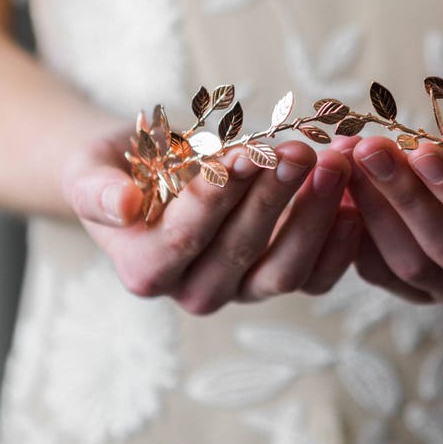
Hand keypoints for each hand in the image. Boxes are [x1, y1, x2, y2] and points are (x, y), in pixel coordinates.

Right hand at [62, 129, 359, 312]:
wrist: (145, 179)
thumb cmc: (116, 170)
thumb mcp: (88, 171)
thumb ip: (96, 190)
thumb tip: (122, 206)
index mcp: (144, 271)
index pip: (186, 238)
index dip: (218, 197)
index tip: (245, 154)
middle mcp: (193, 292)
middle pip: (241, 252)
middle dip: (274, 198)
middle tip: (301, 151)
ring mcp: (240, 292)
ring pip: (284, 271)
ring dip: (313, 216)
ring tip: (334, 165)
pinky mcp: (277, 281)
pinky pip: (316, 278)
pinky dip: (338, 245)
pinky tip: (353, 204)